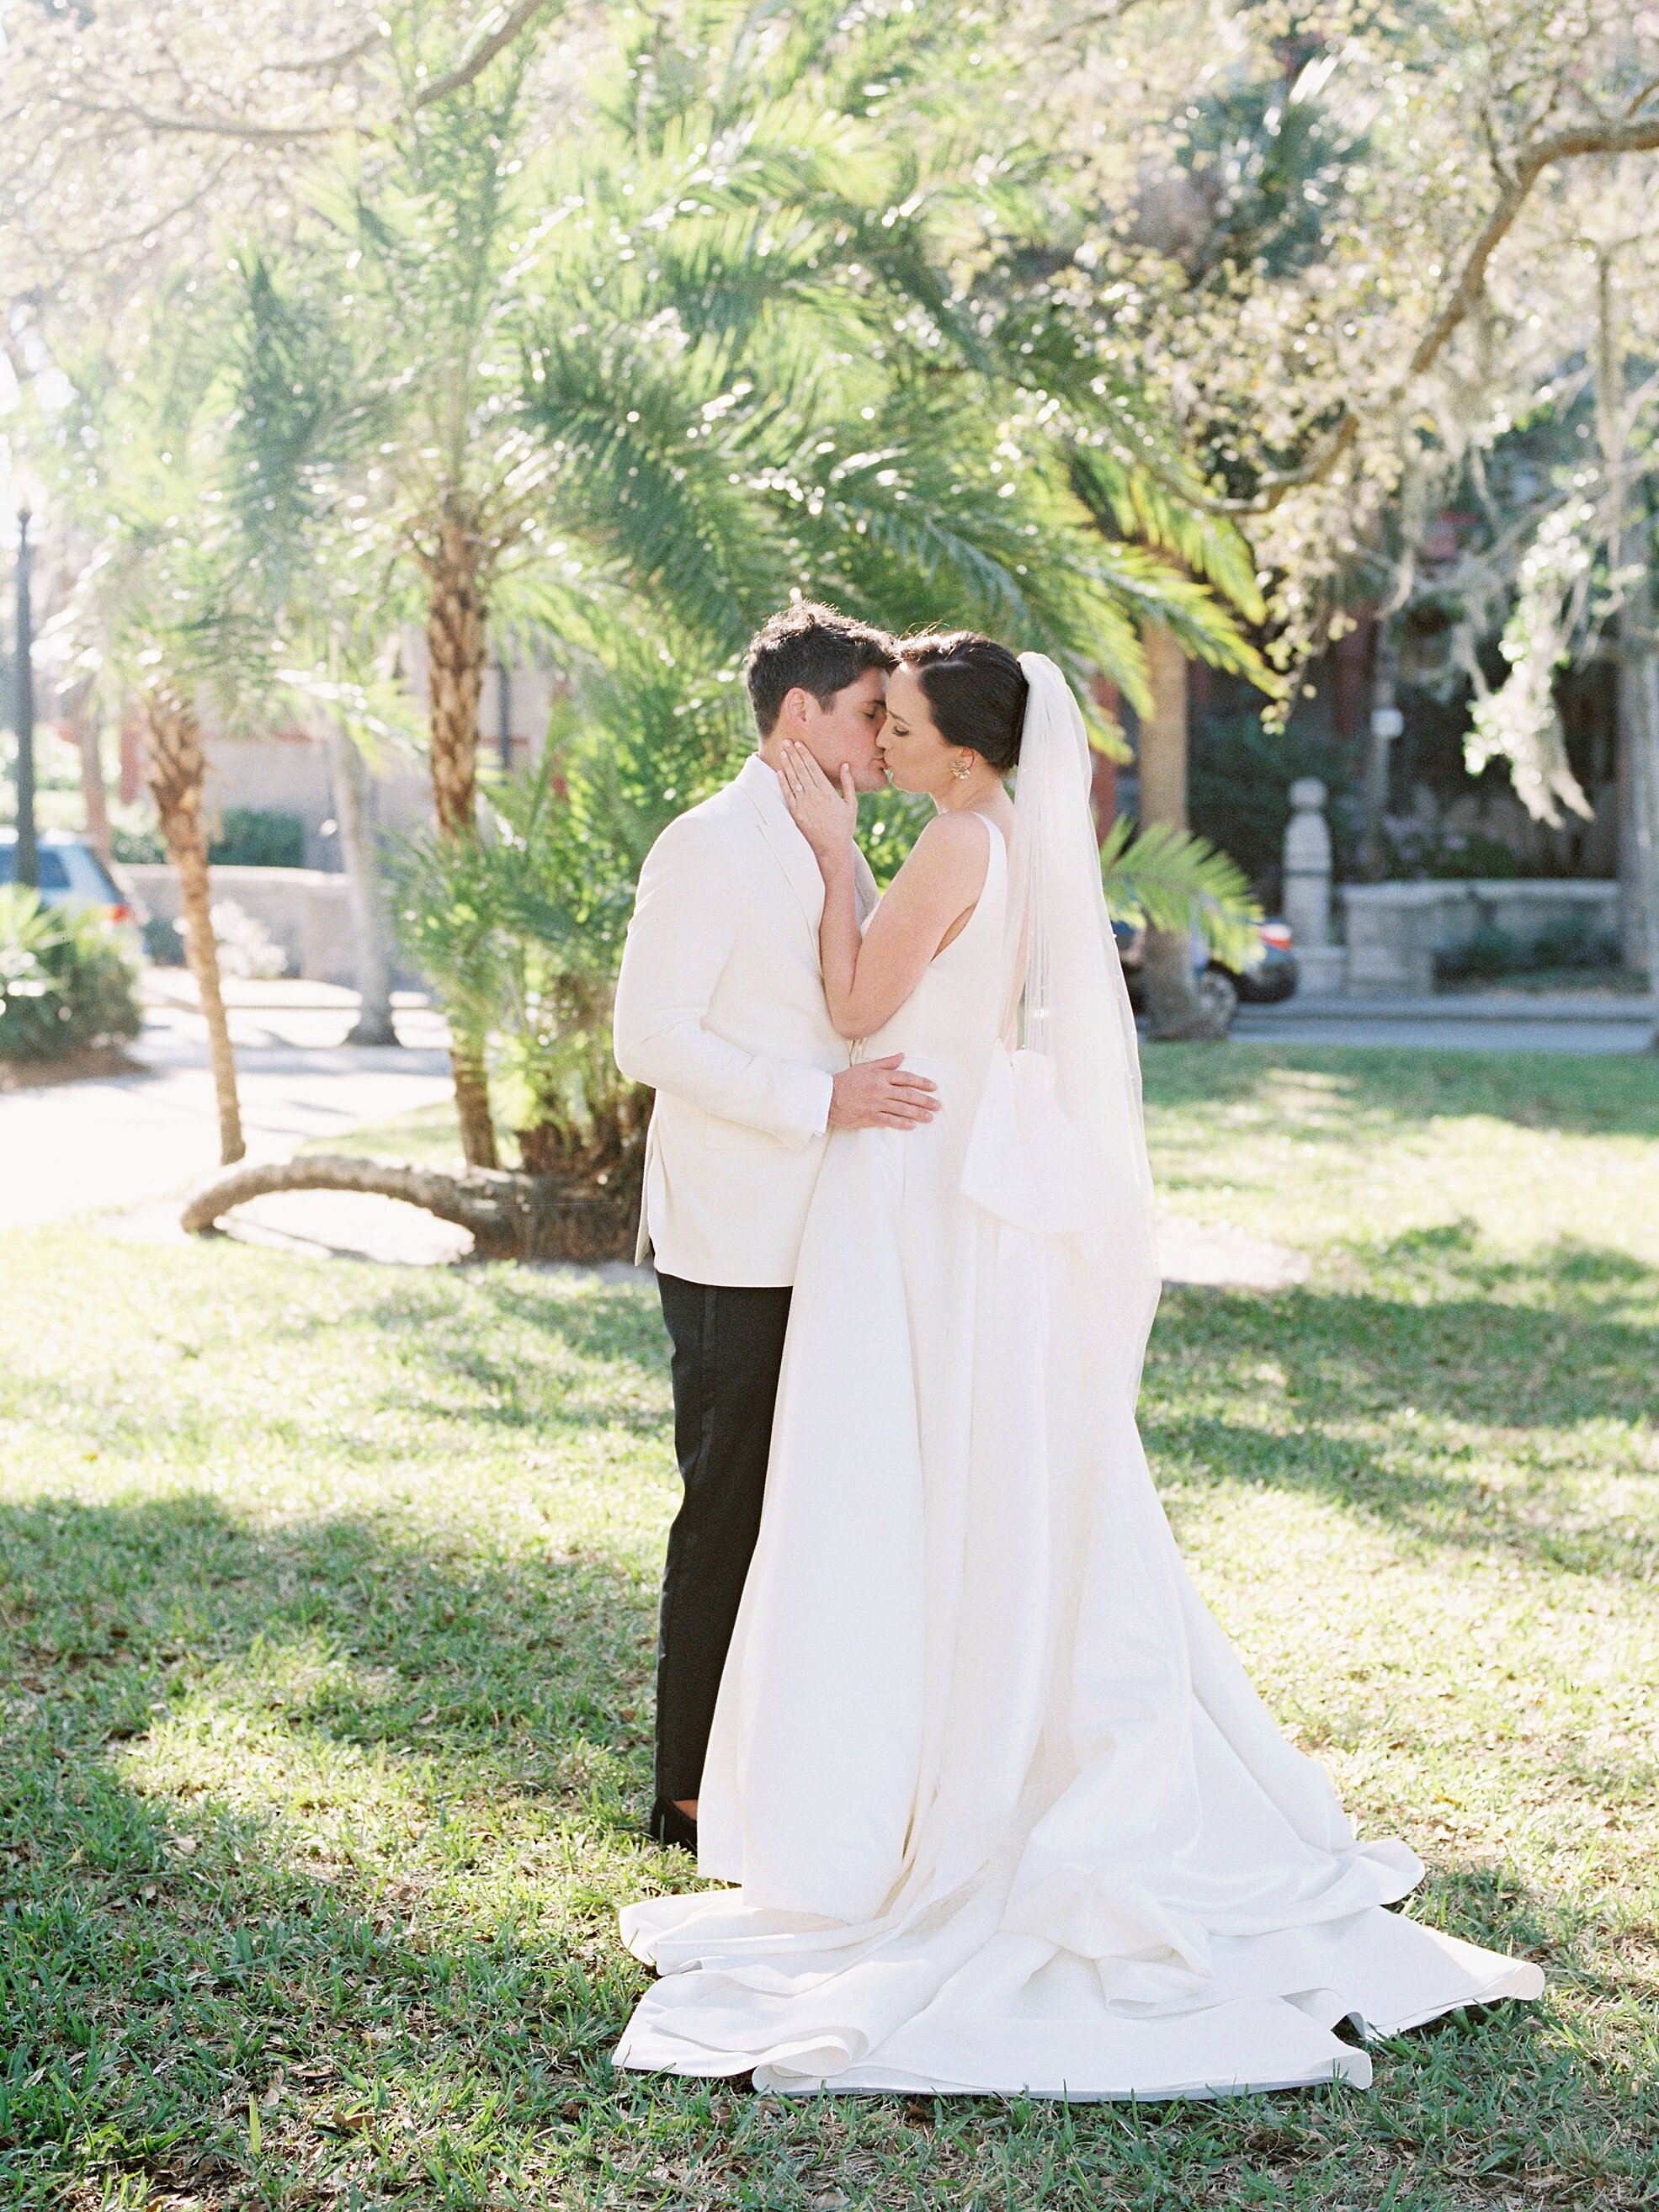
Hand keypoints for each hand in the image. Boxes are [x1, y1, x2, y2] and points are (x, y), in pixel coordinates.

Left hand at [779, 740, 856, 867]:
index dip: (805, 755)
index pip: (813, 768)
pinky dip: (783, 782)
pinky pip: (787, 794)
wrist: (832, 848)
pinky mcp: (796, 813)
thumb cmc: (844, 826)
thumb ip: (848, 784)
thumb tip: (845, 765)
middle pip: (801, 770)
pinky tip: (779, 772)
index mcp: (828, 791)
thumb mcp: (851, 804)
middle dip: (793, 754)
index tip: (799, 744)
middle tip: (786, 741)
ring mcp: (804, 804)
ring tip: (782, 751)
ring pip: (793, 779)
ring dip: (787, 764)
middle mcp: (814, 796)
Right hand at [828, 1054, 939, 1131]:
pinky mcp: (869, 1117)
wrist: (827, 1097)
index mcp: (880, 1076)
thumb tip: (902, 1056)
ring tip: (929, 1117)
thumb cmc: (846, 1081)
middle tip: (937, 1105)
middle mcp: (880, 1089)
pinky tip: (912, 1126)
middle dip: (925, 1100)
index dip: (922, 1082)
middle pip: (907, 1095)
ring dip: (917, 1113)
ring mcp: (875, 1104)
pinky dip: (901, 1123)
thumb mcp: (865, 1067)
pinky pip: (889, 1120)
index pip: (906, 1078)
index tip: (933, 1087)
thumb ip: (885, 1062)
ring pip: (901, 1109)